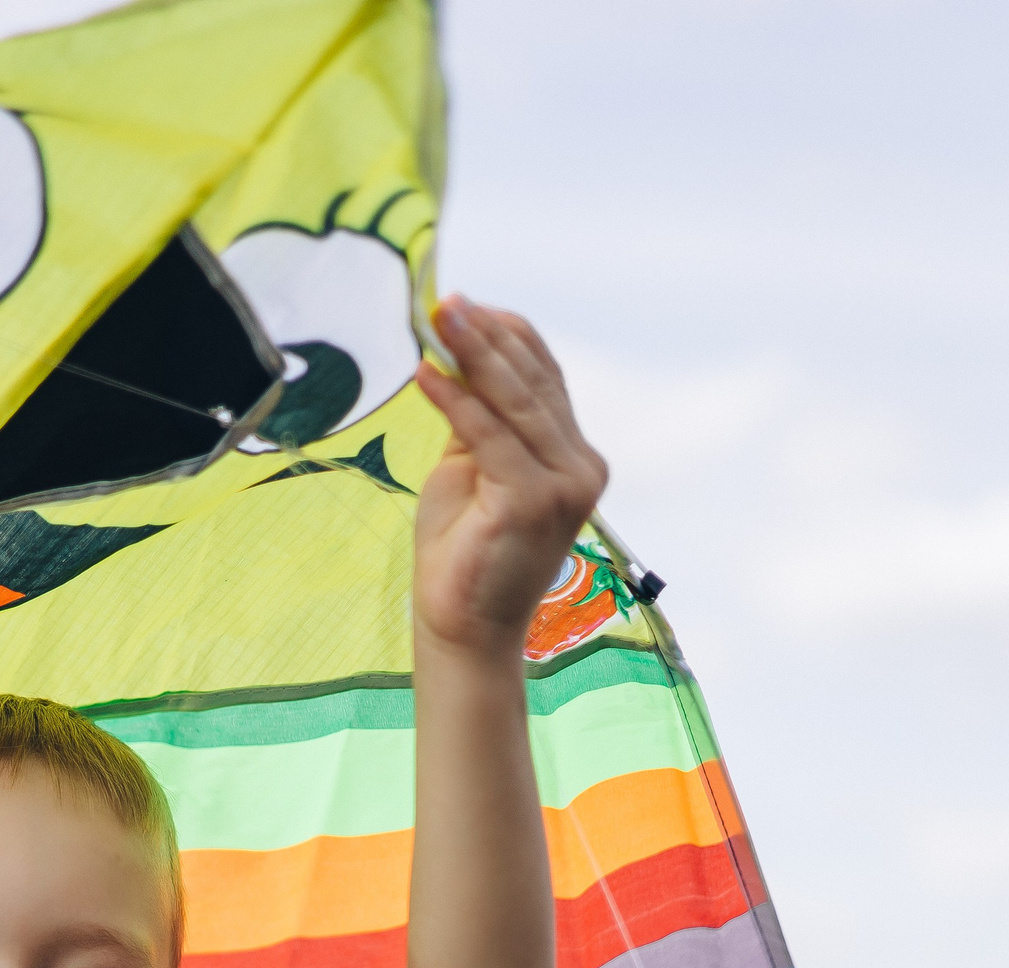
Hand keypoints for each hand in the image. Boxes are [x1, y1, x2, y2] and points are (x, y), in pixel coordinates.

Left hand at [411, 297, 608, 658]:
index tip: (465, 305)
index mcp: (574, 456)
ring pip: (516, 402)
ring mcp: (565, 485)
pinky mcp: (533, 502)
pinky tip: (427, 372)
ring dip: (473, 353)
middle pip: (533, 382)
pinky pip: (488, 437)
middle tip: (446, 299)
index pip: (546, 378)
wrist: (465, 628)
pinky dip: (456, 400)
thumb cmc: (464, 551)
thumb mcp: (473, 470)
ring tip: (437, 317)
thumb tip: (461, 357)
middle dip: (486, 335)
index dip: (507, 337)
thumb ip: (480, 421)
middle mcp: (581, 466)